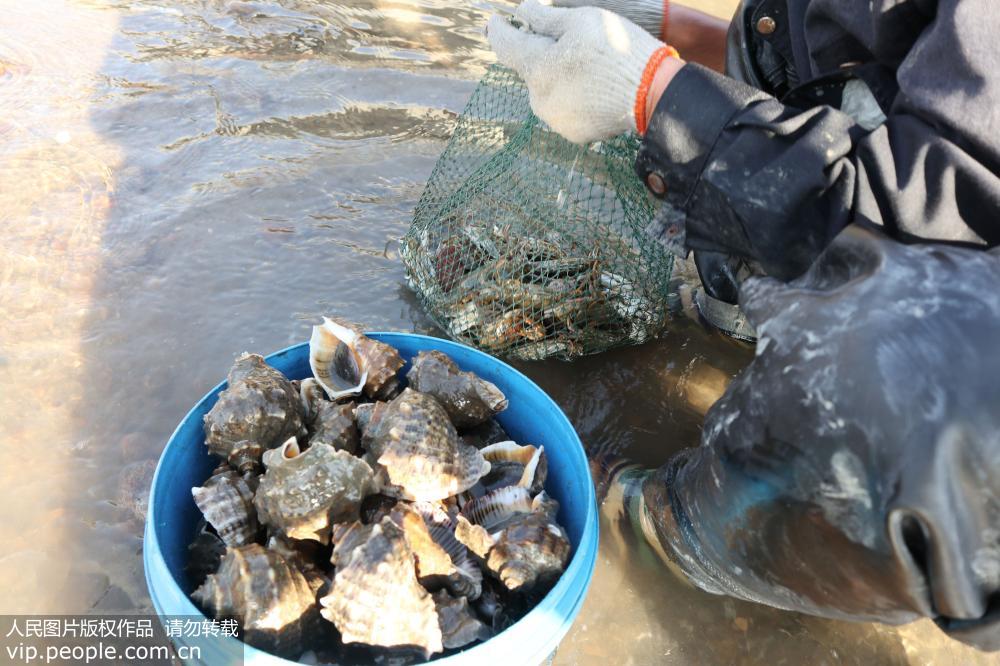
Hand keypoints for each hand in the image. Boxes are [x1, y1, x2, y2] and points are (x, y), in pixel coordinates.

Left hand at [487, 0, 681, 143]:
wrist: (652, 93)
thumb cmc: (618, 51)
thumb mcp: (581, 21)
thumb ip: (543, 18)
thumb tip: (521, 12)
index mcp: (537, 68)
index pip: (504, 46)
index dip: (498, 30)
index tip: (496, 21)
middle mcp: (538, 99)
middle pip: (530, 69)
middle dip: (542, 55)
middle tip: (572, 43)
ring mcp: (554, 119)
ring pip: (546, 90)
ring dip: (558, 77)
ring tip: (591, 70)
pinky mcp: (571, 133)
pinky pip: (563, 109)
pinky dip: (573, 97)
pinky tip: (596, 89)